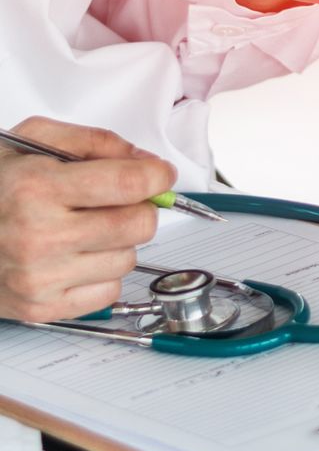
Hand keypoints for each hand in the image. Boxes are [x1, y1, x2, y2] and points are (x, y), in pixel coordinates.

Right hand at [0, 118, 171, 323]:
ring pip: (128, 259)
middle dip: (137, 208)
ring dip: (116, 243)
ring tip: (79, 231)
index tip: (158, 175)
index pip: (129, 183)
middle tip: (113, 202)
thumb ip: (93, 143)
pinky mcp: (41, 308)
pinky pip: (109, 291)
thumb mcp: (29, 142)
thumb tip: (146, 163)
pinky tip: (72, 258)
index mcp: (36, 189)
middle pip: (138, 224)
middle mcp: (38, 236)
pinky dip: (100, 274)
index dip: (156, 176)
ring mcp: (39, 277)